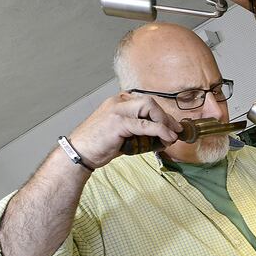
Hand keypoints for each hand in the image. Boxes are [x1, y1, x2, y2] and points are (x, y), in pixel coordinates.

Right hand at [68, 92, 182, 168]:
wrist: (79, 153)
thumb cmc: (99, 145)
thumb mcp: (121, 132)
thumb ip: (138, 129)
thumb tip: (161, 136)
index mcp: (118, 101)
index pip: (146, 102)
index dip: (162, 114)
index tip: (172, 126)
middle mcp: (117, 102)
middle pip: (150, 102)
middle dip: (166, 116)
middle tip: (176, 131)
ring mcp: (117, 111)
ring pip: (149, 108)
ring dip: (165, 122)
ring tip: (172, 136)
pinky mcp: (118, 123)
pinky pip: (145, 125)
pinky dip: (160, 130)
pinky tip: (167, 138)